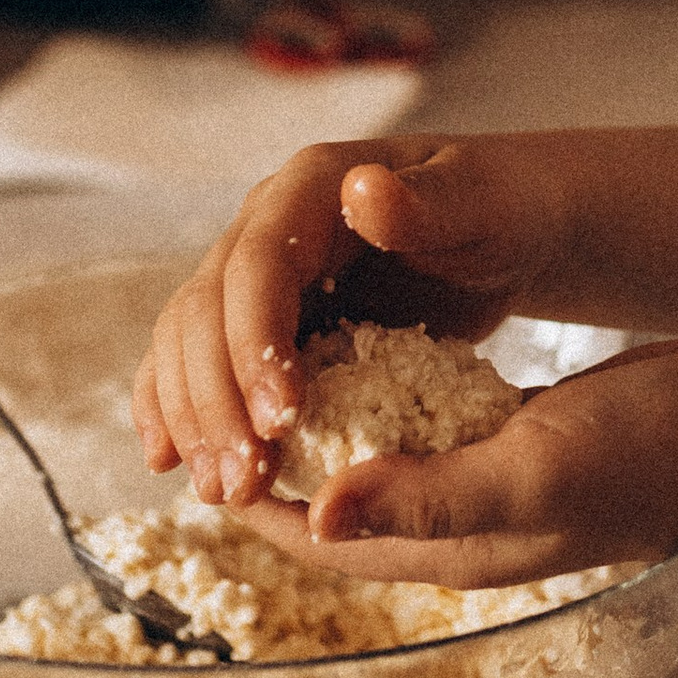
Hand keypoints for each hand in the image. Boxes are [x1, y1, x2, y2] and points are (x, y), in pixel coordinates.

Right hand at [131, 136, 549, 508]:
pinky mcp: (264, 316)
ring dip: (194, 417)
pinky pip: (201, 360)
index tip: (281, 417)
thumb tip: (361, 191)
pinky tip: (169, 460)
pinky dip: (178, 407)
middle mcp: (268, 223)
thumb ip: (428, 205)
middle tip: (242, 480)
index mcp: (312, 186)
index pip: (258, 264)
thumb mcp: (482, 206)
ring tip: (221, 490)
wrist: (508, 221)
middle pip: (207, 310)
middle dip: (215, 399)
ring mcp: (259, 272)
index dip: (254, 341)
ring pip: (189, 342)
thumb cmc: (505, 209)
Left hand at [216, 334, 677, 590]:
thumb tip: (322, 510)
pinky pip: (423, 425)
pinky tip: (367, 340)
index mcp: (442, 546)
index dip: (250, 496)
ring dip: (323, 419)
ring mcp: (480, 478)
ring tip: (277, 360)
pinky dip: (382, 391)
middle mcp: (449, 521)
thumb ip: (426, 492)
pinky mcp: (505, 436)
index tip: (200, 445)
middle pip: (332, 502)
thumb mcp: (528, 468)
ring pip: (373, 458)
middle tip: (227, 392)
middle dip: (274, 458)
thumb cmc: (644, 455)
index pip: (315, 537)